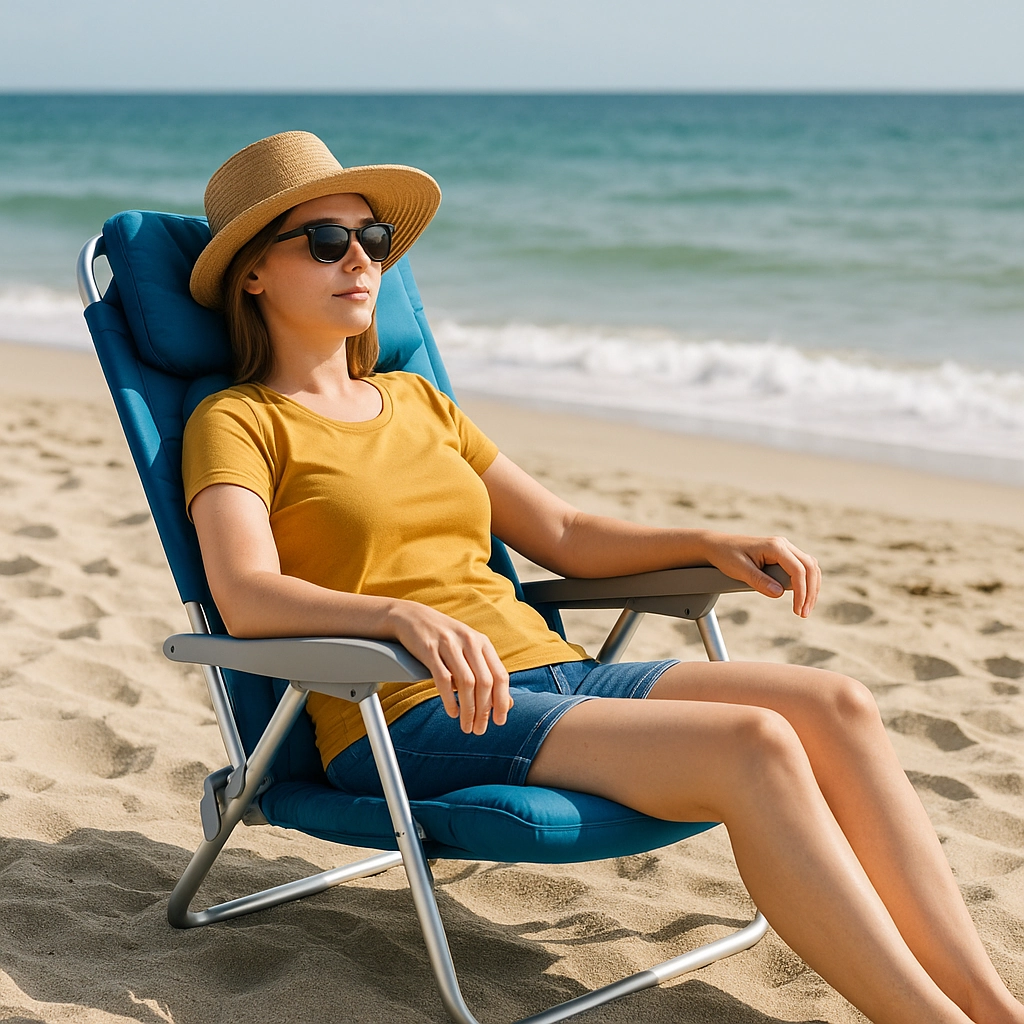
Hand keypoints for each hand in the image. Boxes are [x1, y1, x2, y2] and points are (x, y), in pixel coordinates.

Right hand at [387, 601, 511, 733]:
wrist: (410, 617)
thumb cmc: (443, 639)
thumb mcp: (468, 650)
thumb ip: (486, 673)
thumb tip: (508, 704)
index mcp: (482, 642)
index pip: (500, 675)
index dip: (502, 701)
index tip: (500, 721)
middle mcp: (469, 641)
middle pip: (484, 682)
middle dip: (484, 710)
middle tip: (479, 730)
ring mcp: (449, 644)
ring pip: (466, 683)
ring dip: (468, 709)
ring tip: (466, 726)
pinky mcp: (429, 649)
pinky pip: (443, 679)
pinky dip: (449, 699)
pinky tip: (452, 712)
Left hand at [700, 531, 820, 616]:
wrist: (717, 545)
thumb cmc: (725, 555)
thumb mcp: (739, 570)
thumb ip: (759, 581)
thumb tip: (779, 593)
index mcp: (774, 546)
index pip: (798, 570)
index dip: (802, 592)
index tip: (798, 610)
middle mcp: (783, 544)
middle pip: (810, 567)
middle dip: (811, 592)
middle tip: (804, 613)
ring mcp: (784, 548)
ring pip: (810, 566)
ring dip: (812, 587)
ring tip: (805, 608)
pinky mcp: (783, 554)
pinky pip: (802, 566)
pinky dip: (806, 581)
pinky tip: (803, 596)